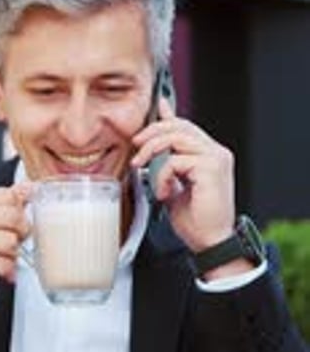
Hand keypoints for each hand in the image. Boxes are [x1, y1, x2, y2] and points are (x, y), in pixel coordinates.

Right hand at [0, 184, 31, 327]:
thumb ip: (3, 204)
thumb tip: (29, 187)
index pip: (7, 195)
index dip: (19, 210)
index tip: (13, 223)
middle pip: (13, 215)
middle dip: (20, 231)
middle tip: (11, 242)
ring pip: (12, 240)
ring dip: (12, 254)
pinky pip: (8, 262)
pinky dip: (8, 270)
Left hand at [131, 98, 235, 252]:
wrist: (210, 243)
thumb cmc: (196, 220)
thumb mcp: (174, 186)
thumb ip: (167, 166)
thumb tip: (154, 151)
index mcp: (210, 155)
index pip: (185, 127)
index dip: (167, 117)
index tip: (154, 108)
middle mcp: (216, 152)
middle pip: (179, 126)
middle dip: (152, 133)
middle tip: (136, 149)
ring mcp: (216, 158)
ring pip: (176, 138)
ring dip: (152, 151)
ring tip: (142, 169)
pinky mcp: (211, 168)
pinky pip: (176, 161)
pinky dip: (162, 176)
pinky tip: (162, 193)